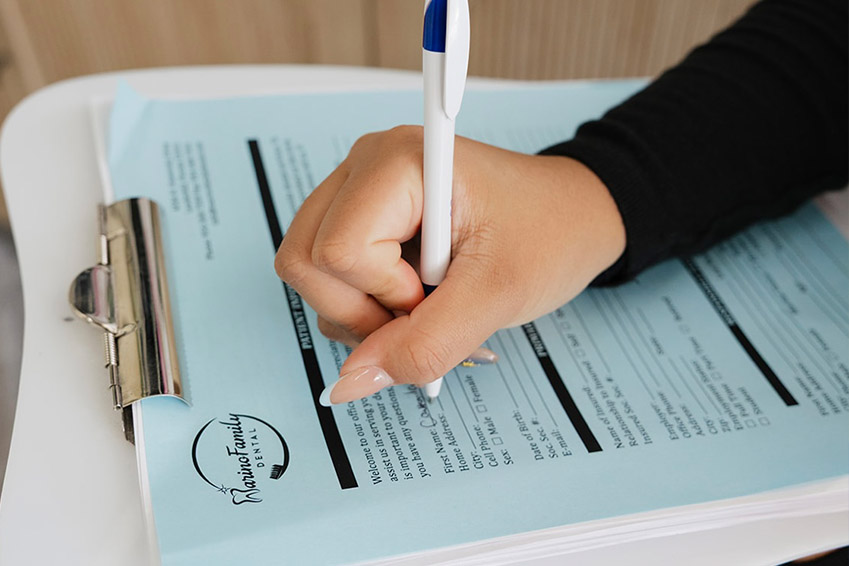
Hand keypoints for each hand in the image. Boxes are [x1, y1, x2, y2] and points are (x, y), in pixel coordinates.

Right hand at [274, 126, 624, 404]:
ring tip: (428, 304)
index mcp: (396, 163)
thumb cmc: (550, 232)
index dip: (385, 295)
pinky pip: (330, 278)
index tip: (439, 293)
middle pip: (305, 262)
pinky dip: (367, 308)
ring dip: (365, 315)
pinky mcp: (362, 218)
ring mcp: (357, 191)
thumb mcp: (497, 294)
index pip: (336, 252)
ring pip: (310, 274)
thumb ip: (424, 344)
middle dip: (361, 311)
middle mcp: (364, 167)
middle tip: (426, 310)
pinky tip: (416, 300)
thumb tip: (349, 385)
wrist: (574, 215)